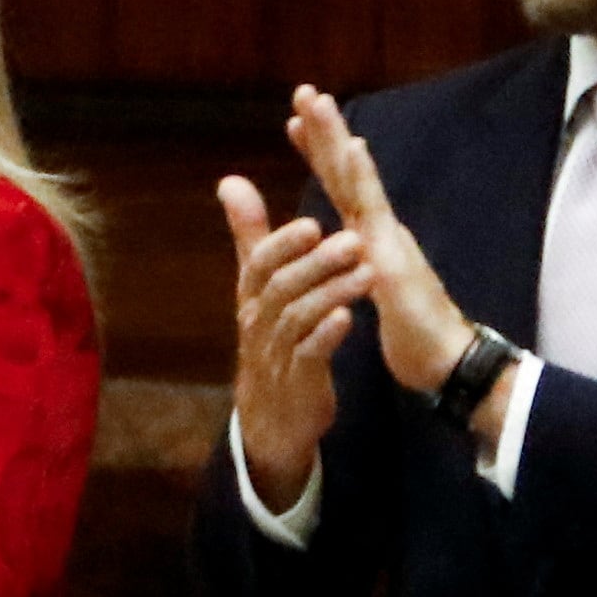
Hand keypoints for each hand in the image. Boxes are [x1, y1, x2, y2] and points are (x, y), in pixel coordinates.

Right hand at [218, 169, 365, 506]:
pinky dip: (327, 336)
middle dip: (316, 264)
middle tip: (354, 242)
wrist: (273, 416)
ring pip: (297, 320)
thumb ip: (249, 233)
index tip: (314, 223)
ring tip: (366, 274)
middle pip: (280, 288)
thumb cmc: (270, 335)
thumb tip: (230, 179)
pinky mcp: (298, 383)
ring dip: (332, 293)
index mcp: (252, 296)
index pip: (259, 263)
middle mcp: (258, 323)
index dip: (283, 243)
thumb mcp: (258, 285)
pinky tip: (349, 319)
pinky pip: (308, 357)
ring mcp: (276, 355)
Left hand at [285, 85, 472, 398]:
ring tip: (319, 103)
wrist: (447, 363)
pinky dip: (363, 175)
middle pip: (346, 172)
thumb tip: (351, 252)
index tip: (295, 123)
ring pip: (357, 179)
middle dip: (325, 131)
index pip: (340, 188)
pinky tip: (354, 148)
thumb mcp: (375, 296)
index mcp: (371, 239)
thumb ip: (360, 268)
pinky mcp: (392, 257)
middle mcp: (381, 229)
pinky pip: (374, 211)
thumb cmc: (415, 335)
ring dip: (338, 138)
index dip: (318, 155)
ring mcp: (387, 238)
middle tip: (304, 91)